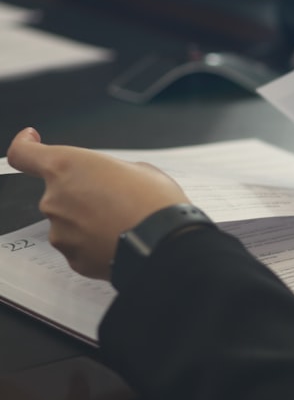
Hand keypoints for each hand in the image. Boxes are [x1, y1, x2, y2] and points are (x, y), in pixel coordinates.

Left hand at [6, 128, 188, 279]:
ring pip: (70, 222)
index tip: (31, 141)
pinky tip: (121, 240)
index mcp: (66, 167)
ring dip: (90, 221)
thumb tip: (109, 182)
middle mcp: (54, 199)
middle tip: (116, 200)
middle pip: (58, 192)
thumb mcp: (138, 169)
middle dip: (82, 194)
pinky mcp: (73, 258)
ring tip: (123, 224)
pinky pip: (80, 246)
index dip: (25, 145)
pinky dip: (96, 244)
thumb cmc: (155, 203)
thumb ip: (109, 171)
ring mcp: (61, 232)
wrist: (166, 244)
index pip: (23, 154)